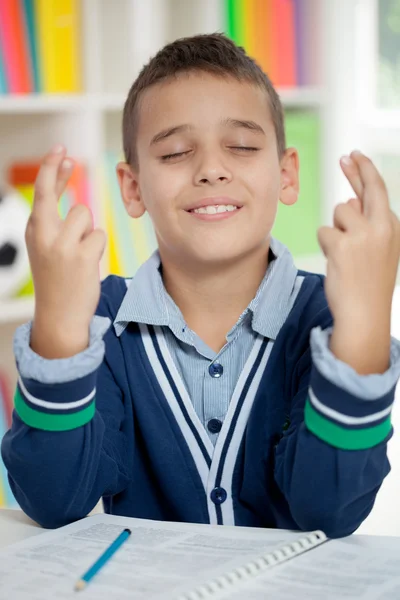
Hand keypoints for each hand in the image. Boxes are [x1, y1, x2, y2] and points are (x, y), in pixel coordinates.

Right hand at [27, 145, 106, 357]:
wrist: (59, 315)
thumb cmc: (57, 279)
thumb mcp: (46, 248)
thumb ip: (55, 222)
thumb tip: (71, 193)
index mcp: (34, 232)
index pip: (41, 193)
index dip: (50, 169)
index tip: (59, 150)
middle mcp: (43, 235)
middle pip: (54, 194)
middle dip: (56, 169)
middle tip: (65, 153)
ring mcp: (62, 245)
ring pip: (85, 215)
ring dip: (88, 231)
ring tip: (79, 254)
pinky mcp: (82, 256)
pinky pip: (99, 235)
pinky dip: (97, 247)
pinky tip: (87, 264)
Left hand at [317, 150, 399, 373]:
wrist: (364, 314)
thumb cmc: (368, 285)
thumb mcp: (376, 252)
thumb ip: (366, 225)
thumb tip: (349, 200)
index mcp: (393, 228)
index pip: (378, 192)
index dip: (365, 172)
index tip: (355, 156)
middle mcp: (382, 227)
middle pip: (363, 190)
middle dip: (355, 170)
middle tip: (345, 156)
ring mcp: (363, 234)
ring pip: (338, 213)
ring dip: (335, 230)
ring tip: (344, 255)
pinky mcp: (342, 244)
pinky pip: (323, 232)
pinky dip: (325, 244)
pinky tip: (336, 262)